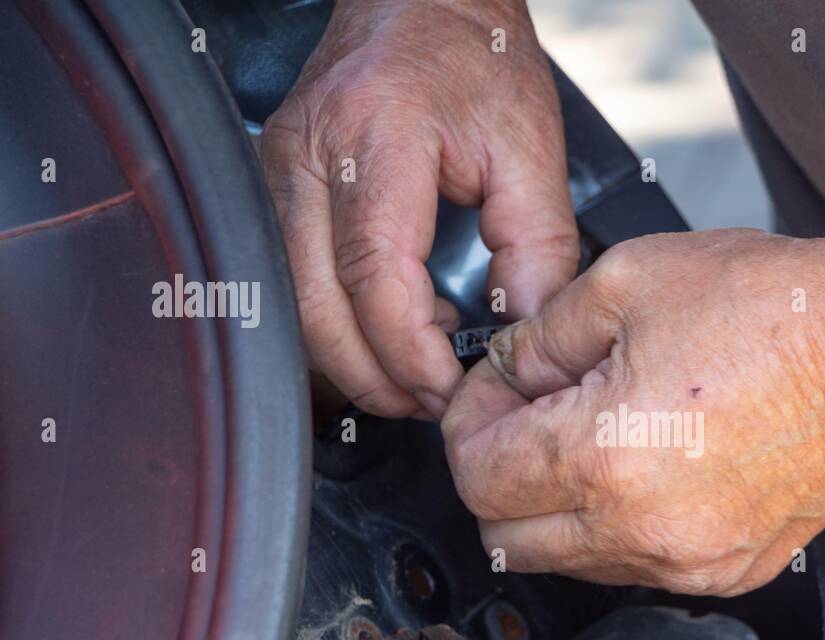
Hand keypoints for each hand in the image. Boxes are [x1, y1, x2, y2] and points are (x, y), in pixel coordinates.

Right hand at [261, 0, 578, 418]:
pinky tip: (391, 324)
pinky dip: (338, 325)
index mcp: (376, 137)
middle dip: (375, 378)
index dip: (412, 353)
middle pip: (315, 310)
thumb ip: (538, 249)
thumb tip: (524, 334)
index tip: (453, 387)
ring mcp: (277, 171)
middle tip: (432, 402)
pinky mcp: (274, 187)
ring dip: (353, 359)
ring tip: (419, 368)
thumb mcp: (531, 150)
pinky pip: (293, 283)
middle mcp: (307, 155)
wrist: (421, 0)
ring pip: (292, 308)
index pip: (375, 279)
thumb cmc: (475, 58)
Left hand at [443, 227, 824, 595]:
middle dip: (497, 473)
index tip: (492, 392)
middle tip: (529, 415)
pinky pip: (635, 568)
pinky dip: (618, 527)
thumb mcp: (629, 281)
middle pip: (506, 536)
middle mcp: (642, 529)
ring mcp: (689, 562)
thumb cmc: (777, 309)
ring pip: (566, 561)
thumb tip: (506, 371)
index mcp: (604, 456)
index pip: (475, 475)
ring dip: (555, 505)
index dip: (467, 424)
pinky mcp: (729, 573)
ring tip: (598, 432)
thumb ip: (540, 337)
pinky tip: (648, 468)